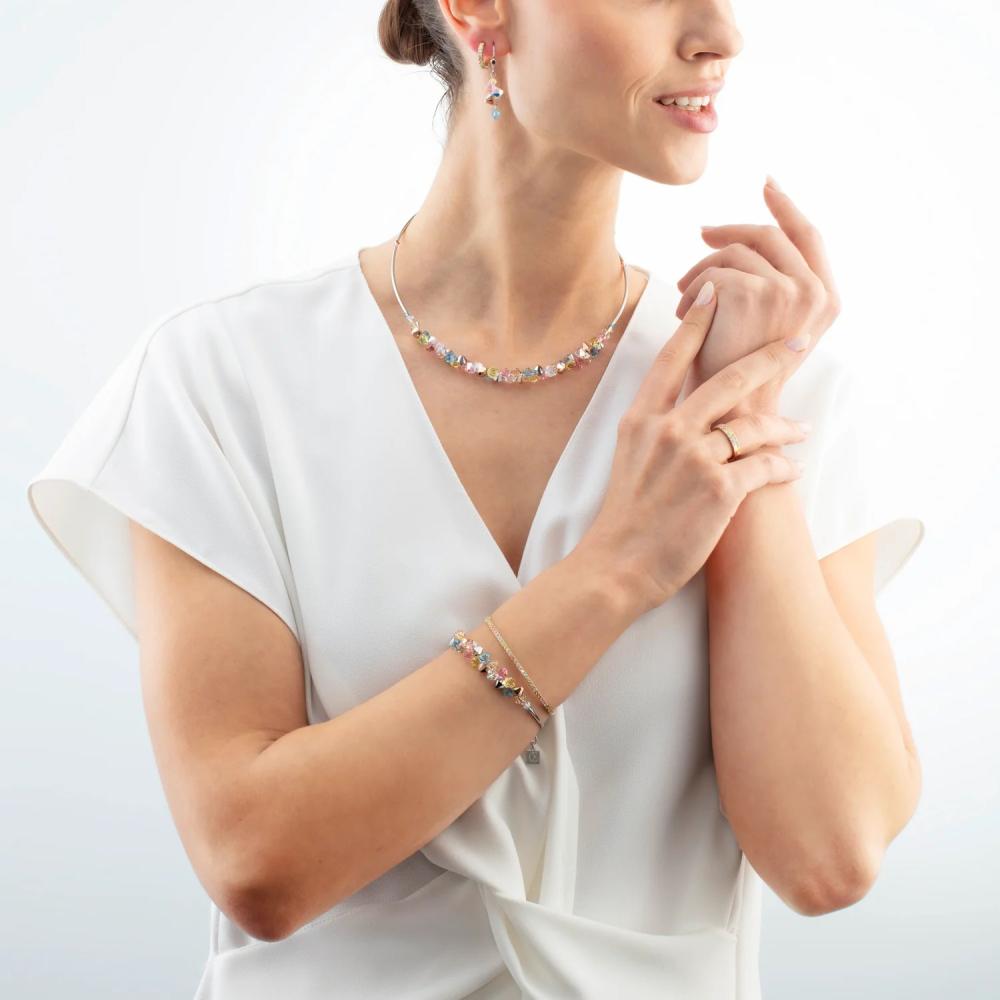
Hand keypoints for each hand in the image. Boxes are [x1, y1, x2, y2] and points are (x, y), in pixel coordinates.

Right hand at [576, 281, 811, 617]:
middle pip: (728, 379)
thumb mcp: (628, 459)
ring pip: (754, 426)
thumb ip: (655, 426)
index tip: (714, 290)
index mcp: (641, 419)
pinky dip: (783, 469)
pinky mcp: (719, 489)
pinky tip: (791, 472)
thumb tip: (684, 405)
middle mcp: (667, 430)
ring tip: (802, 429)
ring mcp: (693, 458)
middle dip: (769, 357)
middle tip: (797, 340)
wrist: (618, 565)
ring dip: (785, 427)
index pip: (671, 359)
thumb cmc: (626, 518)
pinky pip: (765, 468)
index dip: (695, 323)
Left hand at [674, 177, 841, 415]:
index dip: (785, 206)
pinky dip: (691, 290)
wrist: (730, 412)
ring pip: (735, 251)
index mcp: (827, 299)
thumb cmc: (740, 376)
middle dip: (730, 230)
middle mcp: (817, 291)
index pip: (808, 235)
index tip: (766, 184)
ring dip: (701, 272)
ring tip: (685, 301)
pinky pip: (715, 270)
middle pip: (768, 234)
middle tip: (701, 232)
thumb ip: (774, 284)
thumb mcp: (769, 326)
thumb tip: (745, 237)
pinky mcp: (759, 292)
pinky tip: (684, 316)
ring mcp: (791, 290)